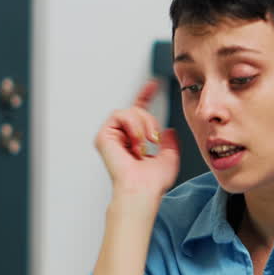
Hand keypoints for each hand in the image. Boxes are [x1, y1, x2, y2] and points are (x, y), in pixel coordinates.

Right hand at [95, 80, 180, 196]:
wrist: (143, 189)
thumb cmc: (154, 181)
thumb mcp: (170, 157)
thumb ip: (169, 142)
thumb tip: (167, 130)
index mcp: (136, 141)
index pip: (139, 114)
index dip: (145, 96)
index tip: (154, 84)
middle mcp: (122, 138)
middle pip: (137, 110)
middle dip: (150, 120)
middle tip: (155, 138)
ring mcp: (111, 137)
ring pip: (129, 111)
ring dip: (142, 124)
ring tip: (145, 142)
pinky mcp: (103, 136)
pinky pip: (119, 115)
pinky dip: (133, 126)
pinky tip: (136, 142)